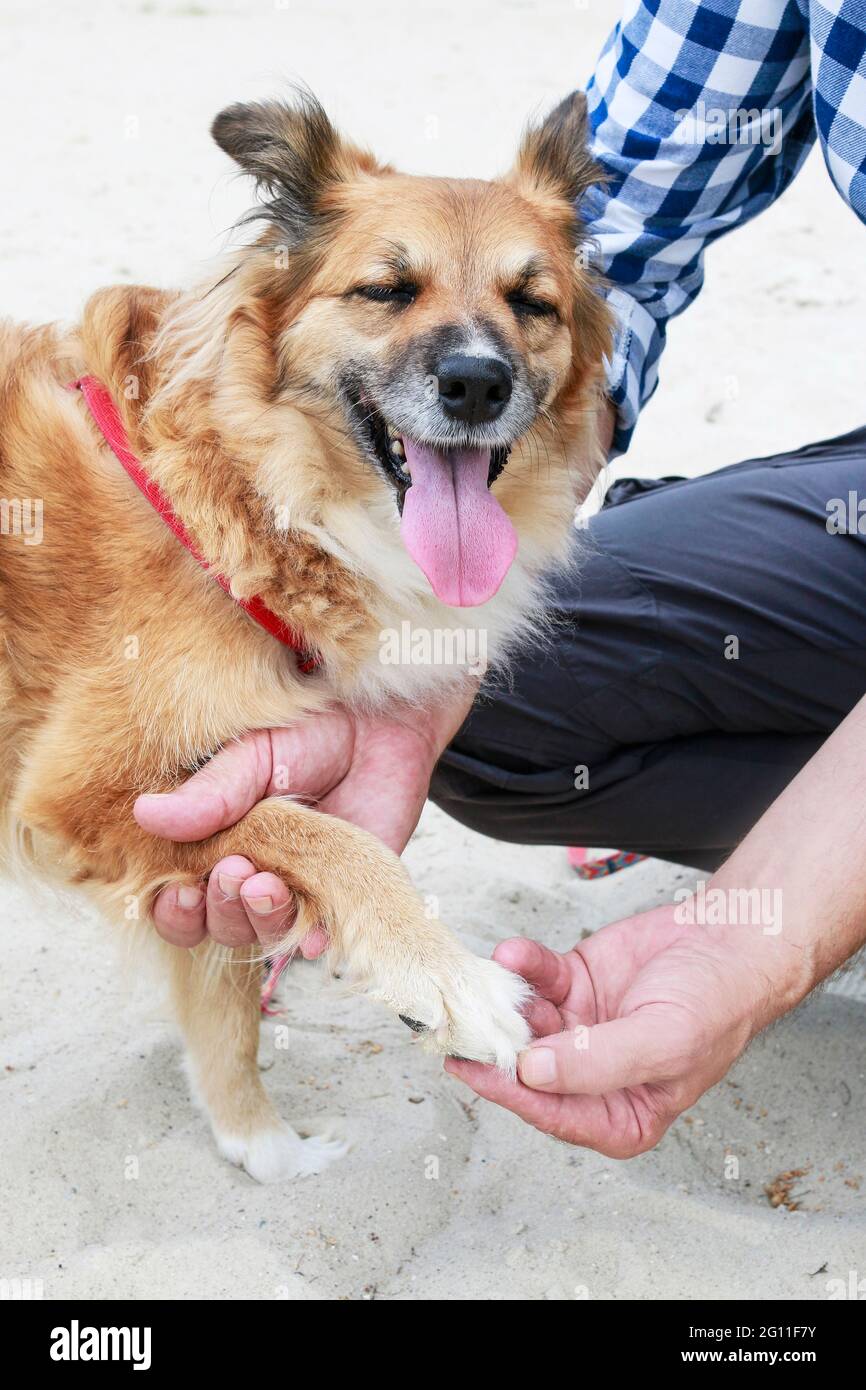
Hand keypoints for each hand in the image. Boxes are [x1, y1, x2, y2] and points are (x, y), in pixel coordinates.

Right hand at [134, 690, 475, 950]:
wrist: (377, 723)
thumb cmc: (307, 733)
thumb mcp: (250, 756)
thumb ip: (208, 794)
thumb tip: (145, 814)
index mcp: (213, 844)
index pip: (177, 899)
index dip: (172, 908)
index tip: (182, 888)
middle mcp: (249, 875)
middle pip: (217, 925)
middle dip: (219, 910)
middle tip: (235, 872)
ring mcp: (297, 890)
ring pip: (264, 935)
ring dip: (260, 920)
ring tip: (268, 885)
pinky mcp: (343, 897)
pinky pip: (323, 936)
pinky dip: (313, 940)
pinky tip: (312, 929)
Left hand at [445, 905, 799, 1156]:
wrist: (731, 937)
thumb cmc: (716, 1000)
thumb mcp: (664, 1041)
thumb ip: (596, 1062)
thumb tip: (532, 1073)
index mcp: (623, 1115)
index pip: (556, 1115)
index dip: (515, 1095)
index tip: (478, 1070)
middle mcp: (593, 1079)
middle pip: (529, 1072)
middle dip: (498, 1046)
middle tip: (464, 1023)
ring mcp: (579, 1032)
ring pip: (524, 1024)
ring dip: (508, 1002)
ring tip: (495, 981)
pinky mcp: (573, 988)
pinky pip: (535, 981)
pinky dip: (522, 966)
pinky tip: (516, 954)